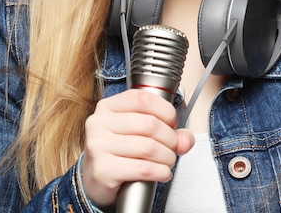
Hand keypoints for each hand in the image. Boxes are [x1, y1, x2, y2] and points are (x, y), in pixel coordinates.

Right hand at [81, 89, 194, 207]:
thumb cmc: (118, 151)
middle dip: (170, 138)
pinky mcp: (102, 170)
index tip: (172, 123)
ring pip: (148, 147)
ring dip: (167, 157)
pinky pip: (142, 168)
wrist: (94, 180)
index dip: (165, 111)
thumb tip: (186, 139)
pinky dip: (160, 172)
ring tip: (168, 162)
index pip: (143, 99)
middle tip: (173, 147)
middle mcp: (99, 123)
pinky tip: (163, 173)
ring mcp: (98, 146)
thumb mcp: (138, 133)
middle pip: (149, 124)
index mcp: (108, 106)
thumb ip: (167, 130)